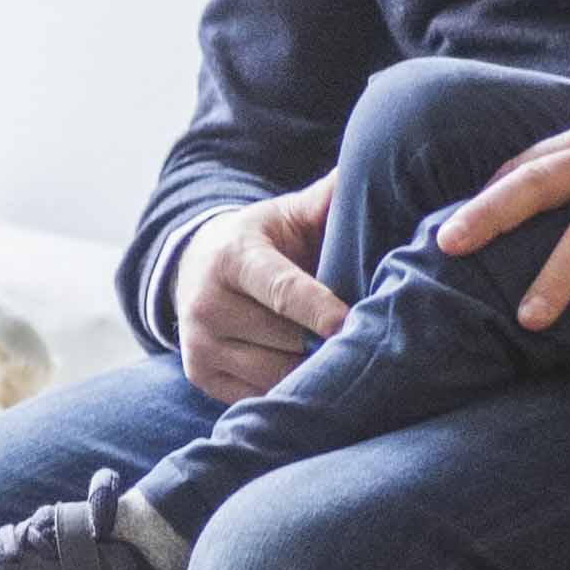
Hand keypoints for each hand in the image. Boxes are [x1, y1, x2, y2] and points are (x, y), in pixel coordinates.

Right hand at [177, 180, 344, 402]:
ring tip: (335, 357)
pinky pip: (257, 396)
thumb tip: (373, 173)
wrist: (196, 263)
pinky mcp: (198, 374)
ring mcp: (198, 342)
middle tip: (361, 340)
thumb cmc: (263, 240)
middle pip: (285, 340)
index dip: (320, 310)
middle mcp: (207, 302)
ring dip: (309, 370)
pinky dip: (286, 390)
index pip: (282, 290)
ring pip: (274, 374)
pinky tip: (305, 373)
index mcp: (234, 256)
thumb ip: (329, 201)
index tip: (352, 324)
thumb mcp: (289, 214)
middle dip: (325, 343)